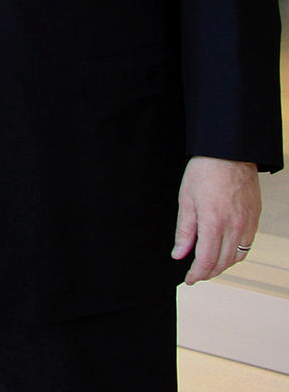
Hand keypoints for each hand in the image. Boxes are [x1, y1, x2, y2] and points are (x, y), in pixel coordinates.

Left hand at [171, 156, 260, 283]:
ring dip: (223, 266)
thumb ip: (184, 230)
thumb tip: (179, 254)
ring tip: (209, 266)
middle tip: (196, 275)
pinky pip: (247, 245)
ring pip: (237, 257)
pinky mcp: (255, 219)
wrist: (229, 153)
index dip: (197, 274)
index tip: (189, 279)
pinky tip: (224, 252)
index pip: (207, 260)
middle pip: (223, 262)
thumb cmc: (204, 172)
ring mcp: (248, 224)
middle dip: (209, 273)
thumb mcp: (186, 200)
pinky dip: (235, 254)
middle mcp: (234, 227)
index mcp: (214, 223)